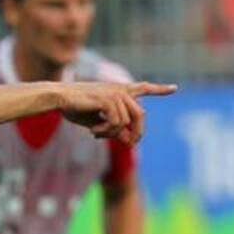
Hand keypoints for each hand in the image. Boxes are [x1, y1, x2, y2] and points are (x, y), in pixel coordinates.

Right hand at [60, 81, 176, 145]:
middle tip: (130, 145)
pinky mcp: (108, 99)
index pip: (143, 88)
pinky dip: (105, 131)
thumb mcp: (97, 121)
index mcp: (118, 91)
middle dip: (137, 132)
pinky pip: (116, 123)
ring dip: (111, 133)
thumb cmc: (74, 107)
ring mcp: (115, 93)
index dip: (159, 89)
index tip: (175, 89)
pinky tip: (93, 131)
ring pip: (126, 122)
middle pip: (140, 115)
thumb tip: (129, 139)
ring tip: (95, 134)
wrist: (58, 98)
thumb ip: (114, 128)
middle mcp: (120, 90)